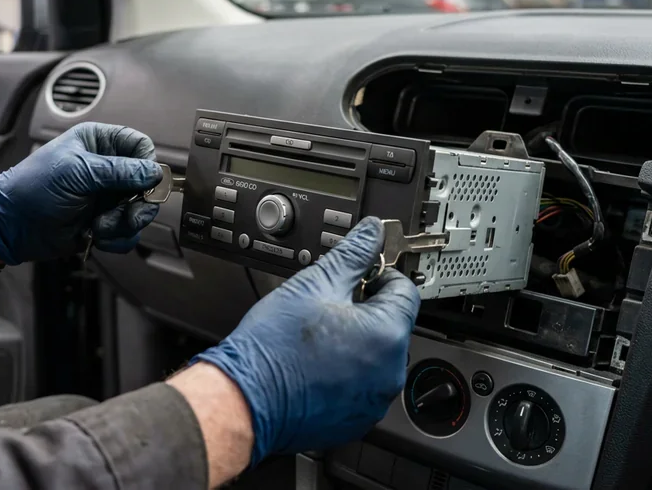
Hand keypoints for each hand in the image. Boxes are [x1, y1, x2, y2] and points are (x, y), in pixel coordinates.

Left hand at [0, 122, 162, 264]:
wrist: (11, 225)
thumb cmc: (33, 188)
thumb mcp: (77, 172)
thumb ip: (118, 171)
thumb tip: (153, 173)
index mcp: (98, 143)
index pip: (141, 147)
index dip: (146, 165)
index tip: (141, 182)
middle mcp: (106, 168)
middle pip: (147, 183)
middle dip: (138, 202)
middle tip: (123, 212)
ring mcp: (107, 197)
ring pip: (141, 210)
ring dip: (124, 223)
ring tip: (99, 225)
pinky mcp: (105, 221)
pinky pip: (128, 232)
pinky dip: (117, 238)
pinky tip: (96, 235)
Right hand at [193, 217, 419, 465]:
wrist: (245, 399)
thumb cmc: (274, 348)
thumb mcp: (315, 284)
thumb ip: (352, 254)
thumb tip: (371, 232)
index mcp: (387, 335)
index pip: (405, 291)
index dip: (380, 276)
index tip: (359, 276)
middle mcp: (389, 372)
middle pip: (391, 324)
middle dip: (366, 309)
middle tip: (329, 305)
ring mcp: (374, 399)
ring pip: (375, 355)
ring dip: (356, 341)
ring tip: (319, 336)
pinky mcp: (356, 418)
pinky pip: (361, 384)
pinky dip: (346, 370)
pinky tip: (317, 361)